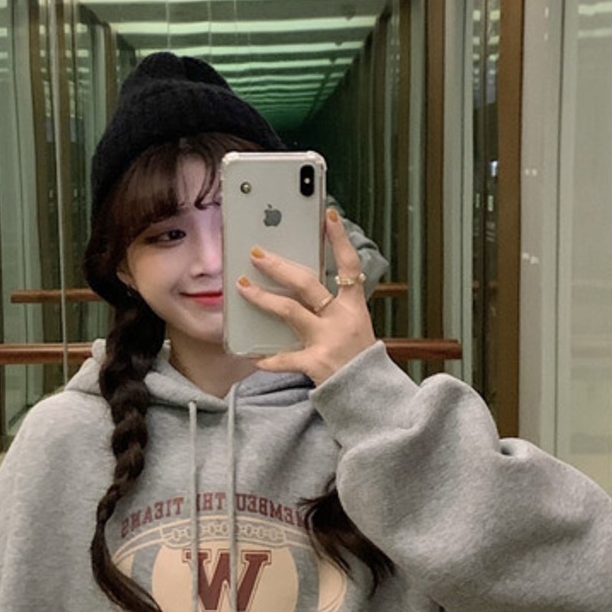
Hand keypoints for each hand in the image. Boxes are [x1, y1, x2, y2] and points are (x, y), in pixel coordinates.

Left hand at [236, 209, 377, 384]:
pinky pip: (286, 358)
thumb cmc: (356, 360)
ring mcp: (328, 340)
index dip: (339, 240)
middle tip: (257, 254)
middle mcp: (341, 319)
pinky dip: (269, 359)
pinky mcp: (316, 363)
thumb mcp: (353, 328)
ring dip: (263, 298)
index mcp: (354, 307)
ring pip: (290, 311)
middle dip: (280, 267)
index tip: (327, 215)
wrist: (368, 396)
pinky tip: (253, 357)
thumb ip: (331, 310)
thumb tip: (297, 288)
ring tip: (242, 287)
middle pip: (307, 284)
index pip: (349, 266)